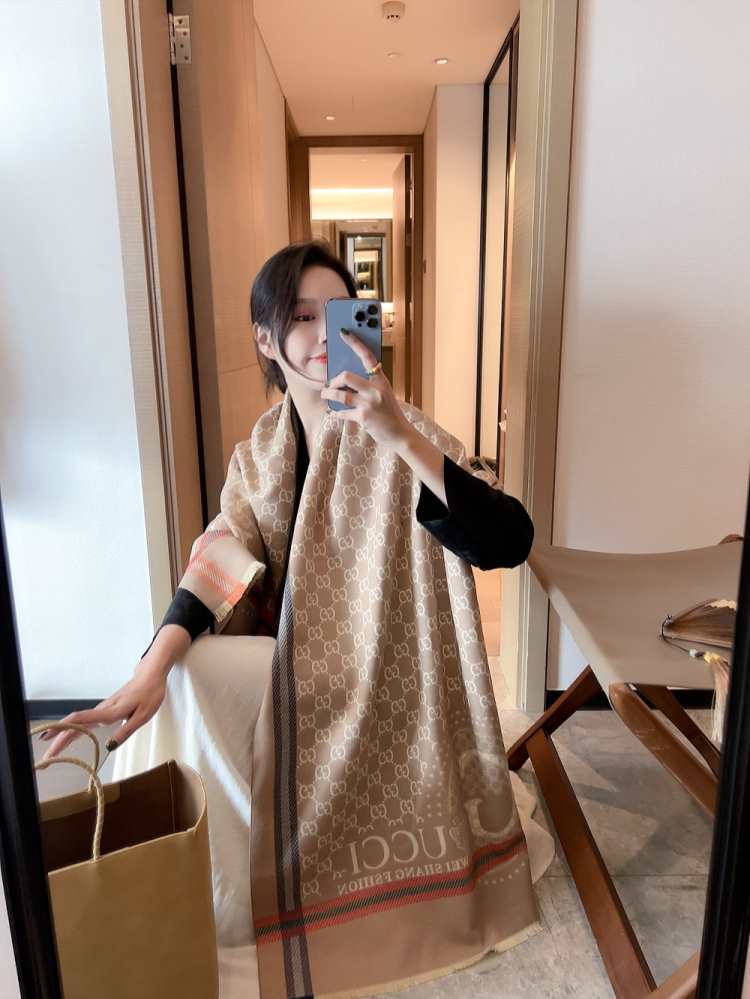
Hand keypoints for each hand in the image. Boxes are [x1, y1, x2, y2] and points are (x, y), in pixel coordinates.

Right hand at [38, 659, 166, 761]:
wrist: (151, 675)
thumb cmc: (149, 694)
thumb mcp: (143, 716)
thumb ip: (126, 731)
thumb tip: (109, 746)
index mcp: (111, 710)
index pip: (82, 719)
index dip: (64, 728)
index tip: (50, 739)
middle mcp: (103, 709)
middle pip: (75, 723)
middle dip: (59, 739)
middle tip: (46, 757)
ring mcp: (103, 708)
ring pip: (78, 722)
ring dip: (63, 735)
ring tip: (51, 750)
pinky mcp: (105, 709)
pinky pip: (84, 720)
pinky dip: (73, 729)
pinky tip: (67, 736)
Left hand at [320, 329, 410, 448]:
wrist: (400, 434)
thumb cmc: (389, 413)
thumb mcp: (383, 393)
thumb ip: (368, 384)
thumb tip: (344, 378)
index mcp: (381, 380)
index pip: (367, 356)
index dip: (354, 343)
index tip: (344, 333)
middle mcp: (376, 389)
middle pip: (346, 376)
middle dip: (334, 380)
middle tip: (329, 384)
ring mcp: (369, 404)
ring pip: (340, 395)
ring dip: (328, 395)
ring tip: (325, 395)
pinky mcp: (364, 417)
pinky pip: (342, 412)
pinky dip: (334, 413)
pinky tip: (332, 412)